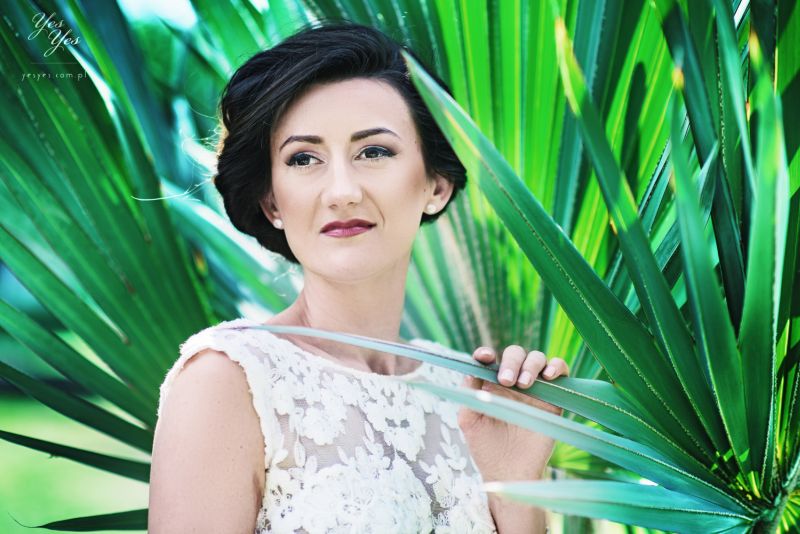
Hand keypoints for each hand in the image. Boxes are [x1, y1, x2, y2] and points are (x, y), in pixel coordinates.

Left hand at [458, 345, 568, 482]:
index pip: (489, 360)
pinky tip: (548, 377)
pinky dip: (557, 367)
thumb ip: (468, 394)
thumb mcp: (469, 420)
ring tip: (525, 384)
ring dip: (531, 365)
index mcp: (490, 384)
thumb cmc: (486, 448)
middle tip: (507, 382)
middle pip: (515, 354)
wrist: (510, 474)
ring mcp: (534, 389)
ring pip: (537, 359)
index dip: (486, 353)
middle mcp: (512, 383)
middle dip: (511, 362)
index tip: (485, 357)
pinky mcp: (553, 400)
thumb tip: (470, 370)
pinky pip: (560, 373)